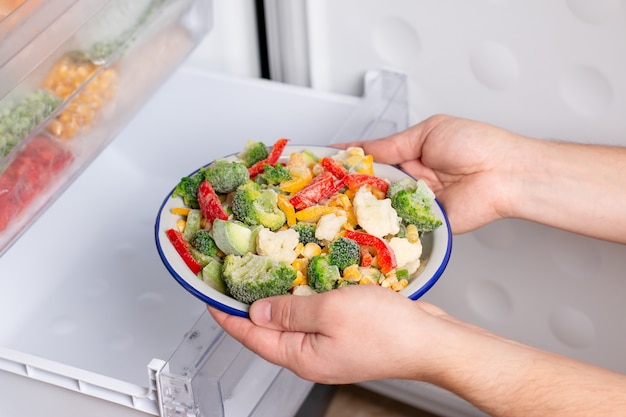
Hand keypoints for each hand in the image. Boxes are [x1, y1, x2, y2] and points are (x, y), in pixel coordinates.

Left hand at [208, 284, 454, 383]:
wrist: (432, 341)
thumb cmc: (387, 330)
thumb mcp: (330, 311)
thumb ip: (290, 310)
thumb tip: (258, 310)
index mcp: (301, 356)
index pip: (251, 336)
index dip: (226, 315)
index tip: (209, 297)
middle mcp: (312, 355)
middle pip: (268, 331)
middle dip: (247, 306)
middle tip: (232, 280)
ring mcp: (330, 346)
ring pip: (292, 321)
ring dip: (277, 299)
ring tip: (262, 277)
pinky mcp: (347, 335)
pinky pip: (315, 315)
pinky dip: (304, 297)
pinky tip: (305, 280)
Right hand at [338, 114, 525, 233]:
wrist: (503, 173)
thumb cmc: (475, 144)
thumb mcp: (427, 132)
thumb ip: (391, 144)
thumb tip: (360, 148)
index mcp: (408, 155)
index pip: (369, 159)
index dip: (346, 162)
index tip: (321, 163)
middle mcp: (407, 181)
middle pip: (368, 186)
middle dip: (345, 187)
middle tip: (318, 188)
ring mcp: (412, 205)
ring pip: (378, 208)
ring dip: (358, 208)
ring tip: (329, 207)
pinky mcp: (421, 226)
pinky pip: (396, 228)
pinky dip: (379, 228)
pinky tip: (358, 226)